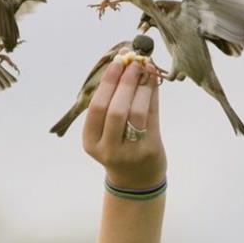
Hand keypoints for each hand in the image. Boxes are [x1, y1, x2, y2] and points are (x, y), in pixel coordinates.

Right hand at [83, 59, 166, 188]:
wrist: (136, 180)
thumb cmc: (118, 147)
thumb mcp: (105, 132)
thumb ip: (111, 102)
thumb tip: (124, 61)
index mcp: (90, 141)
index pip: (96, 107)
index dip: (107, 82)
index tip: (117, 62)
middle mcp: (108, 148)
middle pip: (115, 110)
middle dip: (124, 82)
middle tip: (133, 61)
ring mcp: (130, 152)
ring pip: (136, 113)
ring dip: (141, 86)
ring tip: (145, 67)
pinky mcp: (150, 150)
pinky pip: (152, 116)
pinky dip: (152, 94)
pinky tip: (153, 79)